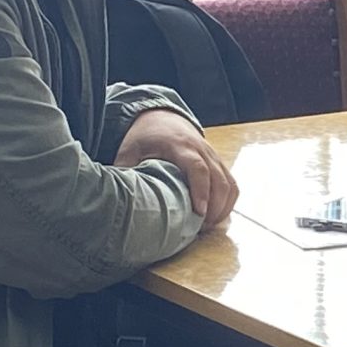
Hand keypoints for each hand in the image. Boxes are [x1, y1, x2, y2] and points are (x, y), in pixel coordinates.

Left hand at [116, 108, 238, 223]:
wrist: (162, 117)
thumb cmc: (144, 137)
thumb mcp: (129, 150)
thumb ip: (125, 172)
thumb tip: (114, 198)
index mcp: (180, 146)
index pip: (198, 168)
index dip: (201, 191)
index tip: (199, 213)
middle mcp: (203, 150)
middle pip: (220, 180)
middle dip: (216, 208)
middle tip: (201, 229)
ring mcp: (214, 157)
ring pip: (230, 185)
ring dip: (224, 208)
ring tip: (208, 227)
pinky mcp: (219, 164)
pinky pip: (232, 185)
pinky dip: (228, 203)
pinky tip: (215, 218)